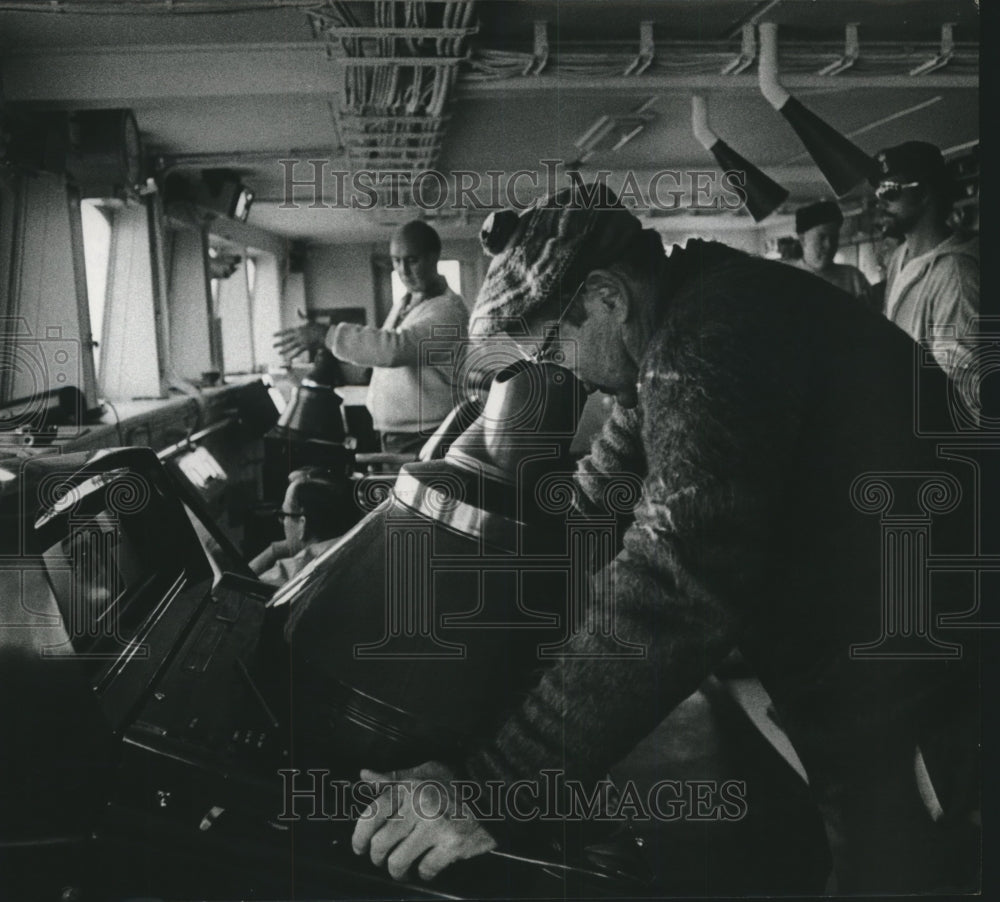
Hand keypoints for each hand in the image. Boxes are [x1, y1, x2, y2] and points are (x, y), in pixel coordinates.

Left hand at [273, 321, 328, 358]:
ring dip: (284, 350)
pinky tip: (289, 358)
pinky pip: (298, 352)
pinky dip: (293, 355)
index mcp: (298, 329)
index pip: (286, 332)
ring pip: (291, 346)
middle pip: (287, 340)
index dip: (279, 333)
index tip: (272, 336)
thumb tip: (296, 308)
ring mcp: (302, 341)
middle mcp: (298, 336)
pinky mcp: (306, 347)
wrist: (324, 334)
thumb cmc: (317, 326)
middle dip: (279, 343)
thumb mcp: (308, 320)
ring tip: (278, 352)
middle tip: (272, 345)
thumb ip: (301, 316)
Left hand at [352, 762, 497, 881]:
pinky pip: (426, 869)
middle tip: (382, 860)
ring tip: (402, 869)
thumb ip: (393, 777)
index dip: (359, 836)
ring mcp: (436, 826)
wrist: (494, 796)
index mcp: (409, 787)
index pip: (371, 815)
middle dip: (378, 858)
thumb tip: (365, 775)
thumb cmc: (457, 784)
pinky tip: (428, 866)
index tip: (359, 847)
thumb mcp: (424, 772)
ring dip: (397, 870)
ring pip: (398, 861)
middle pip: (381, 843)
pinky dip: (425, 872)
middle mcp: (419, 805)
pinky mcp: (452, 844)